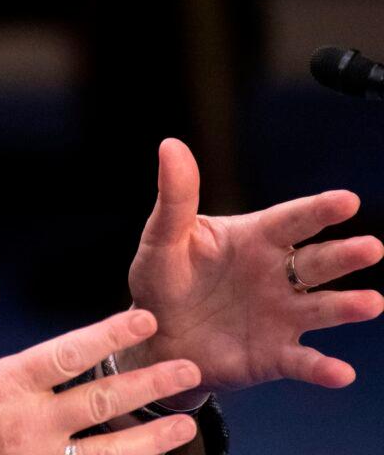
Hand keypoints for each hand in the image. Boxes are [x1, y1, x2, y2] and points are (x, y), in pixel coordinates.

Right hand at [0, 260, 202, 454]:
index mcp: (2, 385)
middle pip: (103, 402)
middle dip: (150, 384)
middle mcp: (27, 427)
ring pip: (108, 454)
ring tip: (186, 426)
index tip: (145, 319)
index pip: (70, 353)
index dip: (111, 334)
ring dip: (151, 440)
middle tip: (188, 368)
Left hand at [125, 138, 383, 403]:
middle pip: (317, 262)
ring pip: (321, 308)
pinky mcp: (274, 355)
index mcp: (254, 239)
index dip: (318, 210)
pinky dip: (322, 368)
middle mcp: (276, 275)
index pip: (291, 220)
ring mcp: (280, 315)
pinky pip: (302, 361)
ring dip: (347, 306)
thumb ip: (175, 196)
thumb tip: (171, 144)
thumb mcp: (163, 237)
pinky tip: (340, 372)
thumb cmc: (162, 277)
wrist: (154, 336)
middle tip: (372, 247)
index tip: (347, 200)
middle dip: (345, 255)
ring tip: (371, 302)